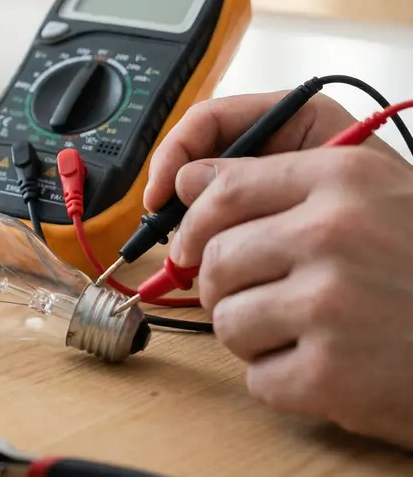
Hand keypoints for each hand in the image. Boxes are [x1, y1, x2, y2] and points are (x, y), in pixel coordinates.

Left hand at [147, 92, 412, 447]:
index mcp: (343, 180)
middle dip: (223, 285)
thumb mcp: (376, 199)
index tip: (187, 240)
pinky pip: (257, 377)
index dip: (192, 219)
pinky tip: (332, 369)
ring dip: (256, 336)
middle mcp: (334, 234)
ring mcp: (331, 305)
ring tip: (311, 334)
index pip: (221, 187)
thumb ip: (283, 184)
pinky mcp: (330, 372)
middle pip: (213, 257)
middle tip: (264, 298)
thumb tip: (189, 182)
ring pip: (226, 319)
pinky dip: (285, 383)